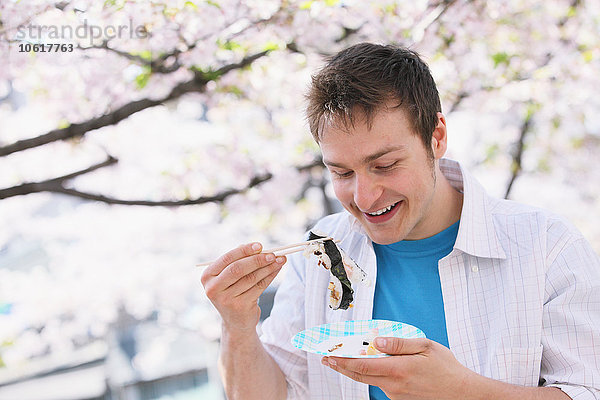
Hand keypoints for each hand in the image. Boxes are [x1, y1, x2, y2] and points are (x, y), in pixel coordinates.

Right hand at [201, 243, 285, 331]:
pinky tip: (277, 269)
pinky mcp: (240, 307)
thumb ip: (239, 260)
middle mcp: (213, 288)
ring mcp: (226, 300)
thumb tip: (258, 248)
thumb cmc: (233, 291)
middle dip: (257, 259)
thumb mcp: (230, 276)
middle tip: (273, 254)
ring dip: (268, 267)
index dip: (244, 251)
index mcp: (207, 276)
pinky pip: (259, 287)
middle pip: (238, 269)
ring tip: (280, 260)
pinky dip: (270, 276)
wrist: (235, 320)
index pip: (227, 259)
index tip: (260, 245)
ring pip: (251, 278)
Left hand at [322, 337, 473, 399]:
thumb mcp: (426, 347)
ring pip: (369, 380)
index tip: (328, 354)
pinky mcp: (399, 399)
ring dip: (355, 369)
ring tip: (341, 359)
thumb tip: (378, 340)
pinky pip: (381, 384)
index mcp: (399, 369)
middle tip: (326, 358)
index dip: (342, 360)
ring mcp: (396, 395)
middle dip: (340, 366)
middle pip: (359, 374)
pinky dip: (371, 374)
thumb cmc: (446, 368)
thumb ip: (400, 343)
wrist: (463, 394)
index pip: (362, 364)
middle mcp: (394, 385)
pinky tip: (370, 366)